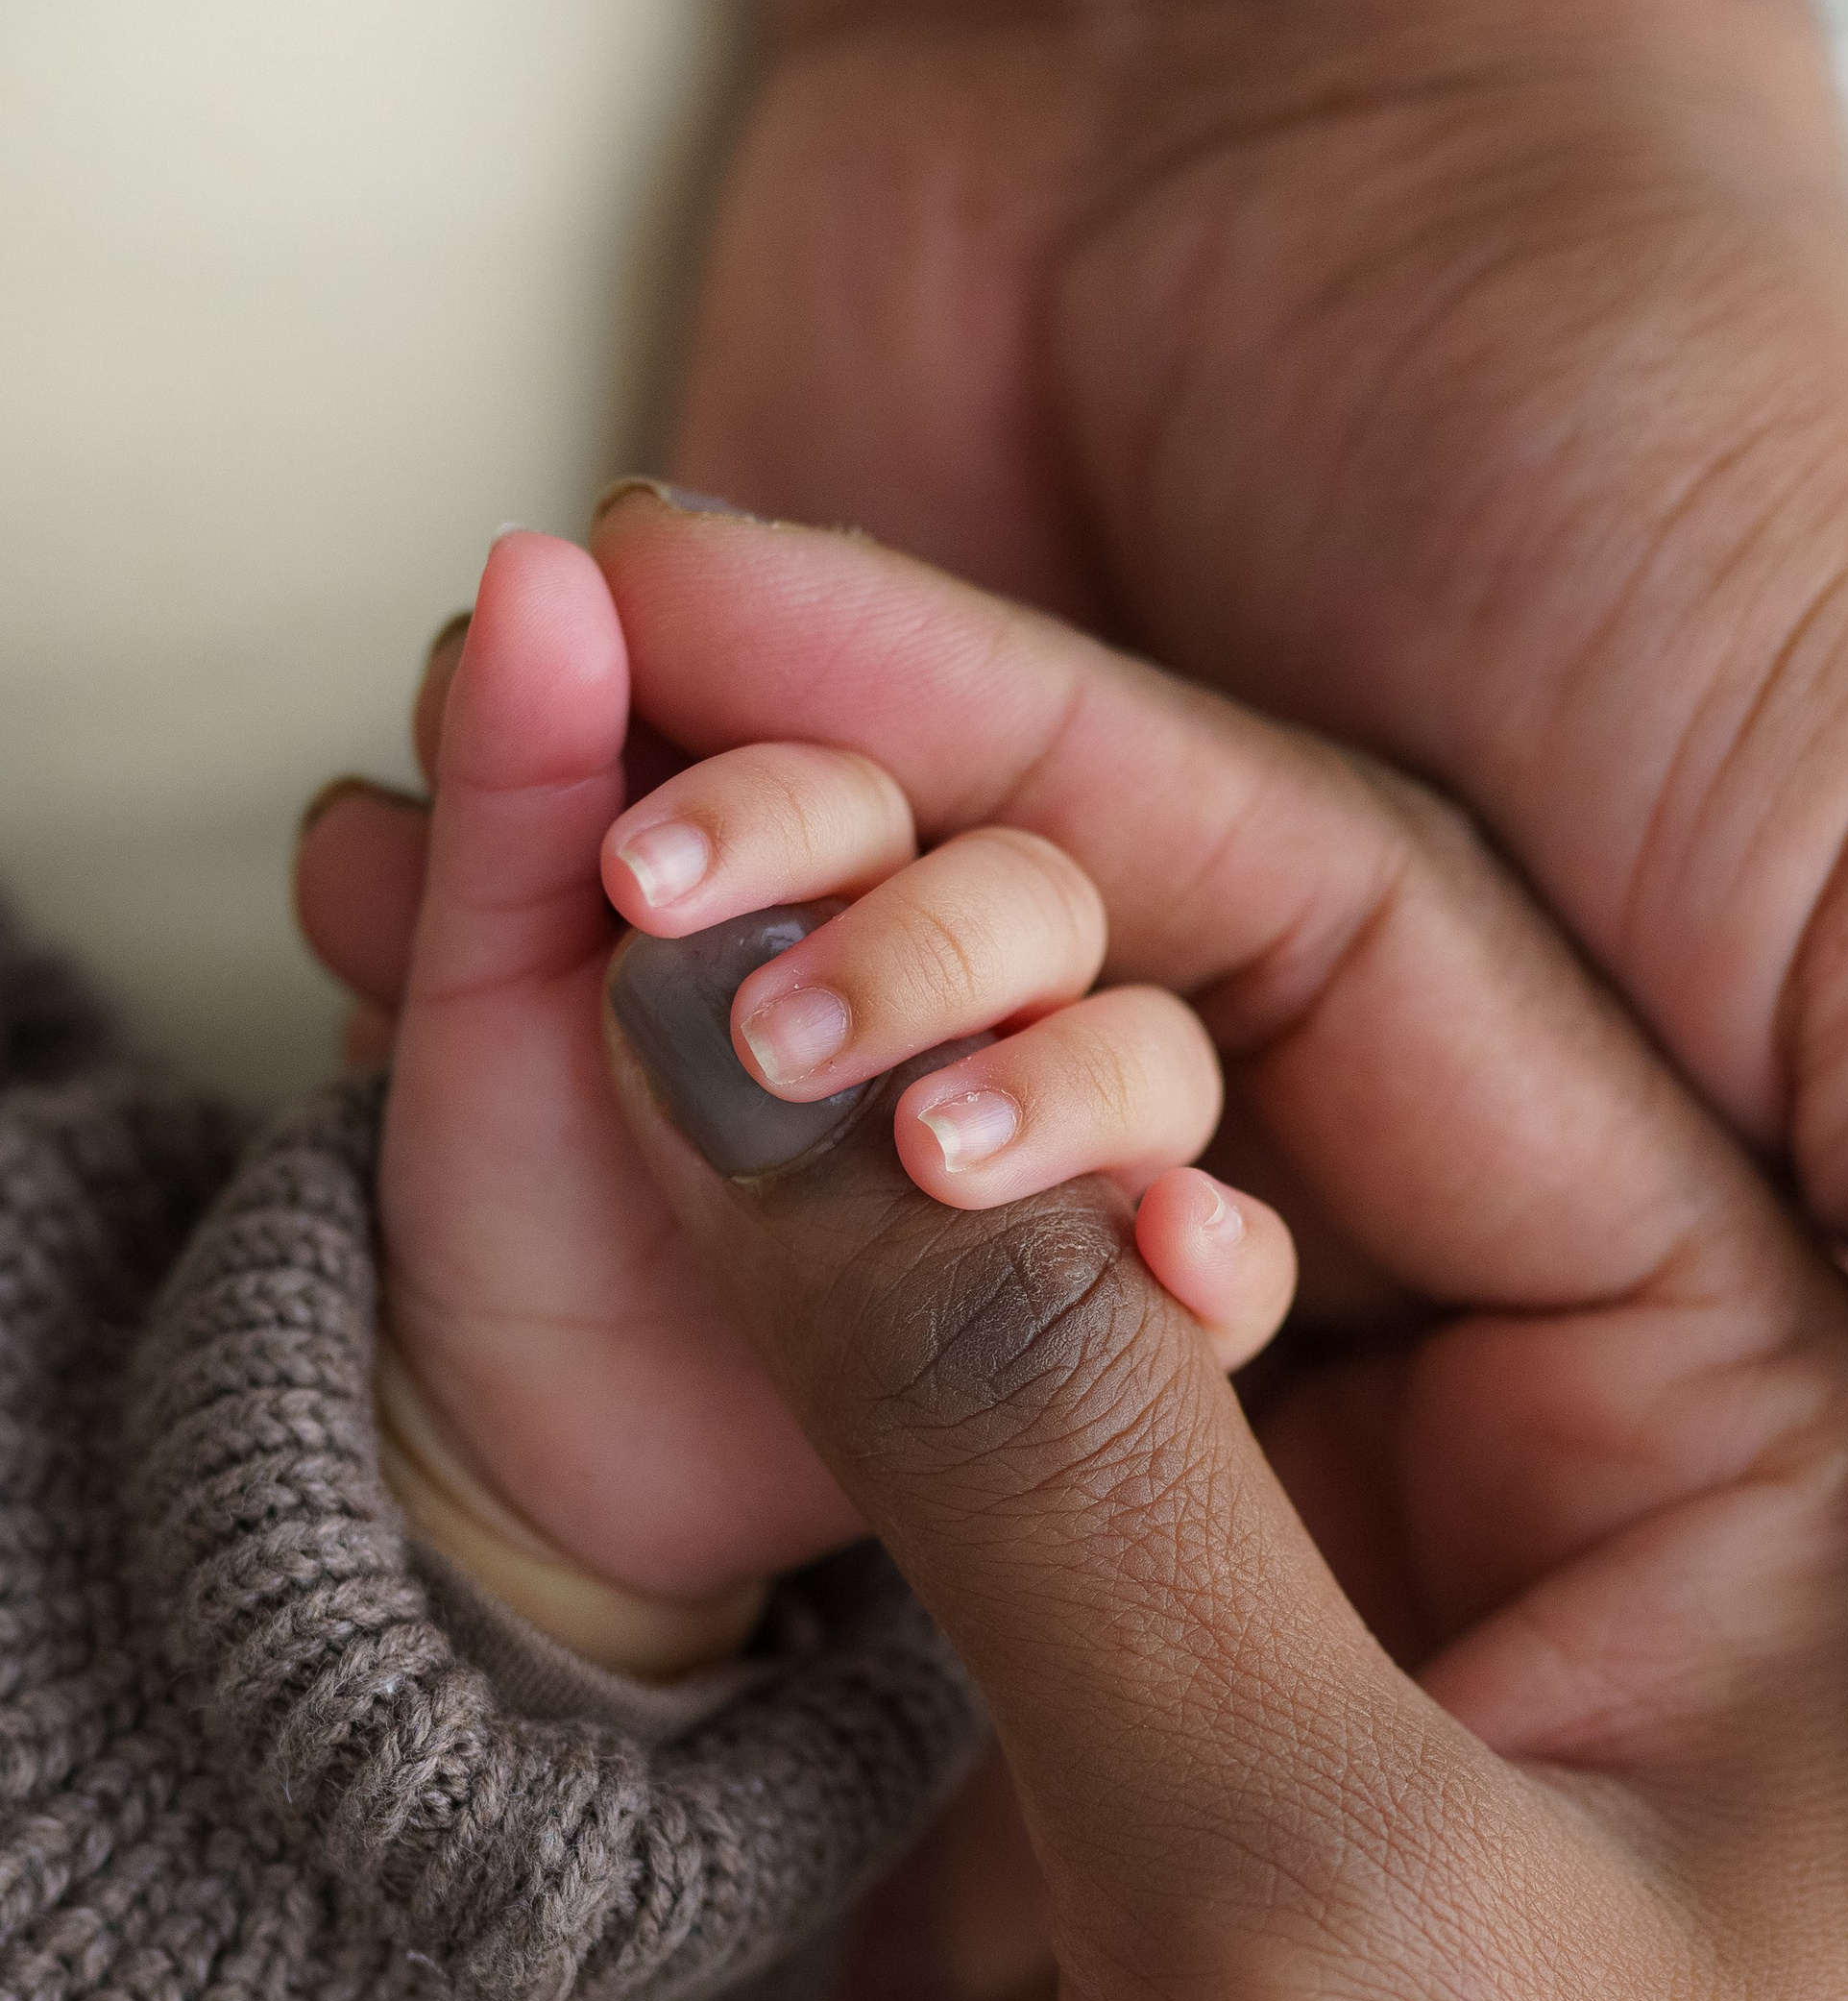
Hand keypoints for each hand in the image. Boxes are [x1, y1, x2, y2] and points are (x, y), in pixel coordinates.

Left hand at [294, 529, 1287, 1650]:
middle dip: (919, 953)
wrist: (525, 1432)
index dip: (769, 808)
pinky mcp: (1100, 1299)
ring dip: (1065, 1089)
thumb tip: (540, 568)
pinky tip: (1163, 1259)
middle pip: (1030, 899)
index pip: (859, 786)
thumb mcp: (470, 991)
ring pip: (1147, 1055)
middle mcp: (960, 988)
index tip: (636, 881)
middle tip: (768, 1046)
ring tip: (930, 1159)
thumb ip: (514, 791)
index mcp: (824, 878)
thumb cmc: (511, 1184)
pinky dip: (1214, 1256)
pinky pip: (1224, 1265)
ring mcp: (1042, 1139)